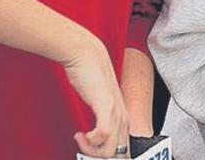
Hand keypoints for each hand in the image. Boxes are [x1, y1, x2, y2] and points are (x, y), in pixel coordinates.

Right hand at [61, 34, 130, 156]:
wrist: (86, 54)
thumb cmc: (89, 75)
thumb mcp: (98, 101)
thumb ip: (101, 117)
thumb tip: (95, 135)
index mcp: (123, 116)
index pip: (124, 150)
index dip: (107, 156)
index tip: (91, 150)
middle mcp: (123, 116)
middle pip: (118, 154)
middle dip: (97, 156)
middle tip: (83, 147)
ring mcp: (116, 113)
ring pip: (110, 150)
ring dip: (91, 151)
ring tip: (80, 140)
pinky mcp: (107, 108)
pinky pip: (103, 136)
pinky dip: (90, 142)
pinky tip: (80, 134)